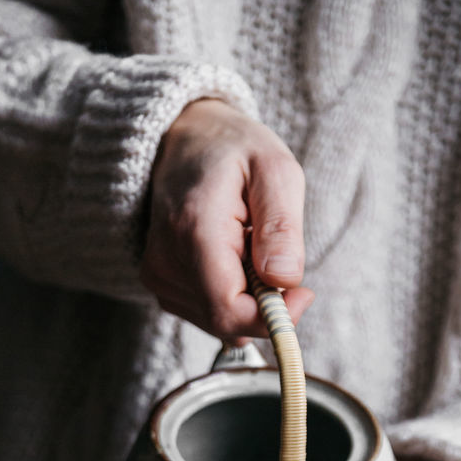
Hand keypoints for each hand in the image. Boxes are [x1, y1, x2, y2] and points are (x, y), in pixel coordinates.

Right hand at [141, 99, 313, 341]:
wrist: (187, 139)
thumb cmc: (234, 150)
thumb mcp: (275, 170)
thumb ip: (281, 227)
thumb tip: (284, 280)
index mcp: (194, 231)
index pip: (228, 309)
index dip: (272, 316)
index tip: (303, 294)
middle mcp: (165, 261)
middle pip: (225, 322)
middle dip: (263, 305)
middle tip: (279, 258)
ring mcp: (157, 276)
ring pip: (218, 322)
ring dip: (247, 298)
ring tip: (248, 246)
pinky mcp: (158, 283)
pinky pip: (207, 313)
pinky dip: (230, 295)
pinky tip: (232, 258)